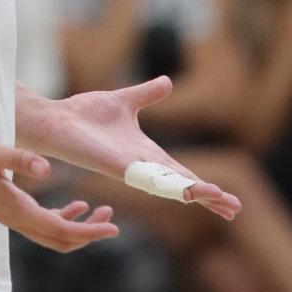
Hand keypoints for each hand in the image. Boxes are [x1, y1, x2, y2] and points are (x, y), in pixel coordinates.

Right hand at [0, 126, 118, 253]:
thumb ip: (18, 158)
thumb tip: (48, 169)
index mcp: (12, 208)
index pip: (58, 229)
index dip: (88, 232)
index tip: (113, 228)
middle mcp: (12, 218)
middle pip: (58, 240)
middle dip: (87, 235)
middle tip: (112, 220)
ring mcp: (8, 214)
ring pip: (50, 233)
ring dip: (76, 227)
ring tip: (98, 210)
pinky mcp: (5, 206)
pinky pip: (39, 222)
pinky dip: (60, 217)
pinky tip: (73, 203)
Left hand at [17, 78, 241, 220]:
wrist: (56, 119)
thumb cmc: (84, 115)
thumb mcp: (125, 101)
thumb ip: (147, 95)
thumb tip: (167, 82)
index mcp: (146, 153)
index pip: (182, 174)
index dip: (205, 186)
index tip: (229, 199)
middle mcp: (141, 165)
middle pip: (182, 186)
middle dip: (208, 197)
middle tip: (235, 209)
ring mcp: (130, 168)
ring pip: (168, 186)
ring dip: (195, 192)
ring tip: (220, 199)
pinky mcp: (116, 166)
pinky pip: (146, 179)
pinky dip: (167, 185)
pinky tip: (186, 192)